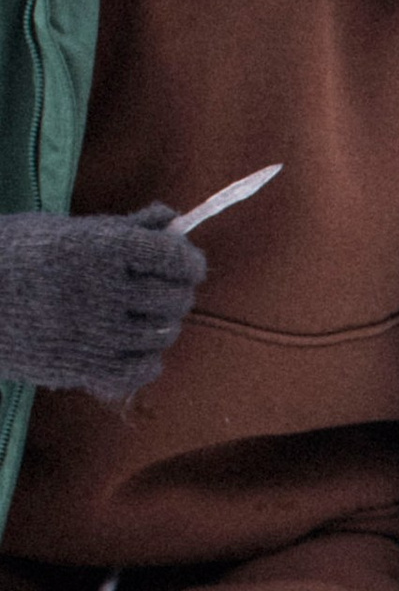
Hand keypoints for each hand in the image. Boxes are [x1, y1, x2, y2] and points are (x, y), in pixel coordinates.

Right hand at [0, 205, 207, 400]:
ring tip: (142, 317)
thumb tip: (172, 219)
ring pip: (162, 335)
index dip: (188, 260)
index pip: (174, 257)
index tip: (186, 262)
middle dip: (177, 292)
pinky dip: (147, 362)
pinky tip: (132, 349)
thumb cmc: (13, 255)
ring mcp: (96, 334)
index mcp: (102, 249)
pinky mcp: (84, 368)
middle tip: (162, 290)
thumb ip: (125, 227)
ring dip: (161, 325)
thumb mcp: (66, 229)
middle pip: (176, 298)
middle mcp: (105, 292)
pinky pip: (141, 372)